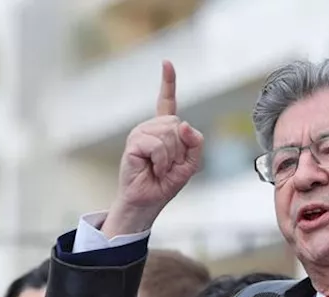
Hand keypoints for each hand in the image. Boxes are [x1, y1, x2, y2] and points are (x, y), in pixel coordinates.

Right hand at [103, 60, 204, 237]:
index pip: (166, 102)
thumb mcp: (190, 164)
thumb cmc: (166, 183)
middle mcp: (150, 128)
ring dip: (170, 157)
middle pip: (177, 124)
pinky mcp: (133, 143)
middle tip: (169, 165)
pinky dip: (161, 161)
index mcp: (164, 130)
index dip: (167, 82)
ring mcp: (140, 133)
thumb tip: (183, 123)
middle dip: (180, 149)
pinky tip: (152, 169)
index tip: (166, 63)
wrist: (147, 201)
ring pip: (169, 134)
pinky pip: (158, 145)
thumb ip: (195, 143)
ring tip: (159, 168)